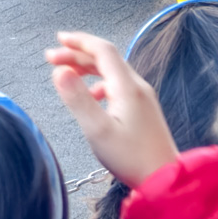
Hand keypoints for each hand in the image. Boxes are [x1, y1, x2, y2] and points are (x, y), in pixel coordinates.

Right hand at [46, 32, 177, 187]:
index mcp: (127, 86)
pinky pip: (118, 86)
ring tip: (67, 74)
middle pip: (106, 59)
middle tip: (52, 57)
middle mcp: (137, 86)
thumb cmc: (131, 158)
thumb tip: (59, 72)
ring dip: (88, 68)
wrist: (164, 179)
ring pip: (112, 72)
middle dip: (78, 54)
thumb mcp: (98, 130)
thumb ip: (77, 99)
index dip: (79, 41)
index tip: (58, 40)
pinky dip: (99, 83)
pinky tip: (92, 96)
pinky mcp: (143, 109)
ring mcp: (143, 97)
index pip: (103, 50)